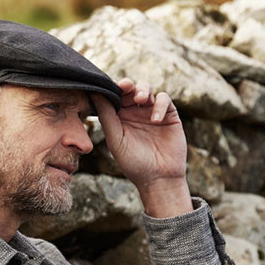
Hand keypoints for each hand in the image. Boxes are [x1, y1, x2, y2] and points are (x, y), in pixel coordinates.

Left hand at [92, 79, 190, 216]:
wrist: (158, 179)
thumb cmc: (133, 163)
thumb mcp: (115, 139)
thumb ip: (106, 116)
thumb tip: (94, 92)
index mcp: (119, 117)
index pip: (115, 95)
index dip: (113, 87)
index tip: (110, 85)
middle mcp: (135, 112)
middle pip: (131, 89)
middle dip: (128, 86)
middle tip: (126, 87)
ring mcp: (152, 112)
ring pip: (147, 89)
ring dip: (143, 90)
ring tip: (140, 100)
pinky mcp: (169, 115)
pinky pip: (165, 100)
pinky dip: (159, 105)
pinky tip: (155, 120)